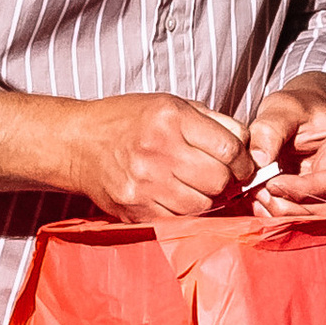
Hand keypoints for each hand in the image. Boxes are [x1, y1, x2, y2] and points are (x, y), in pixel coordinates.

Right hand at [65, 93, 254, 219]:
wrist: (77, 143)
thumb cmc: (128, 121)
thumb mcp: (170, 104)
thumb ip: (212, 122)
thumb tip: (248, 144)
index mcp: (171, 118)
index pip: (230, 147)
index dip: (243, 159)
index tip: (241, 163)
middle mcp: (158, 150)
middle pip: (219, 179)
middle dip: (229, 181)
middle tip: (223, 178)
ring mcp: (145, 183)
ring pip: (203, 205)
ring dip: (209, 199)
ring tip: (200, 188)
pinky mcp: (135, 208)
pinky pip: (178, 220)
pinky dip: (186, 213)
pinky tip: (180, 199)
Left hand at [247, 78, 325, 207]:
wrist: (304, 116)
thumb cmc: (298, 108)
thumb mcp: (282, 108)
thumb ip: (269, 130)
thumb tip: (258, 161)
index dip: (299, 190)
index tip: (270, 183)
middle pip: (322, 208)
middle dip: (285, 205)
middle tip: (256, 190)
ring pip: (310, 217)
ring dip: (278, 211)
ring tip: (255, 192)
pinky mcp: (317, 201)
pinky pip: (300, 217)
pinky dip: (276, 214)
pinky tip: (259, 199)